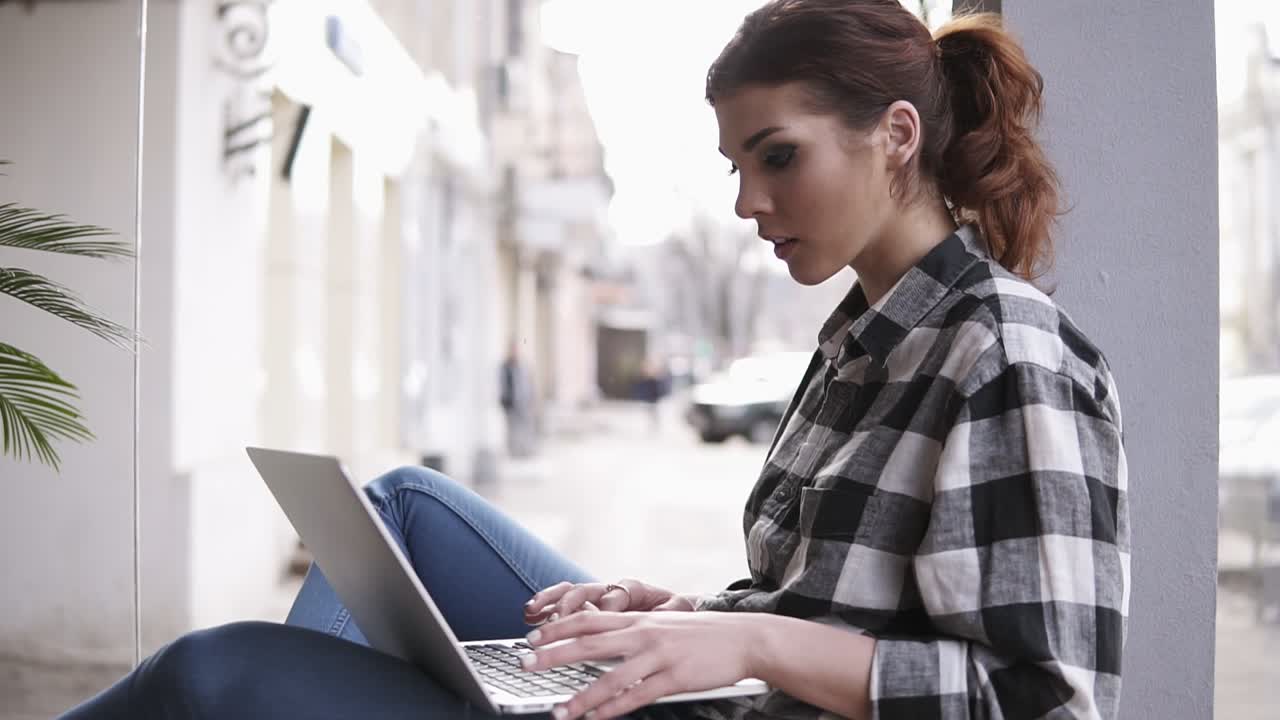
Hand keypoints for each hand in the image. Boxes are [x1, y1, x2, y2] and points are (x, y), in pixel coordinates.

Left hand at [520, 611, 758, 719]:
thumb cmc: (702, 634)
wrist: (745, 638)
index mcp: (639, 619)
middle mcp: (644, 634)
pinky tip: (596, 719)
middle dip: (554, 654)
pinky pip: (638, 696)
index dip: (557, 627)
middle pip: (589, 642)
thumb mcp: (663, 625)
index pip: (588, 619)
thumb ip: (632, 633)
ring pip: (611, 677)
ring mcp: (659, 656)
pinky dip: (614, 709)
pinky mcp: (675, 679)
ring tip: (558, 711)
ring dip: (581, 697)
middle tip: (525, 664)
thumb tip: (599, 642)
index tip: (532, 636)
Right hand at [523, 580, 694, 625]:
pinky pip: (559, 600)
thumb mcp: (676, 610)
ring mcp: (595, 597)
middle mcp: (609, 590)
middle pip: (585, 592)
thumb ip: (670, 609)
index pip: (615, 596)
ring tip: (532, 612)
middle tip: (556, 621)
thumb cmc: (672, 612)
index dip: (607, 608)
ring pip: (568, 593)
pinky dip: (544, 605)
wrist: (671, 609)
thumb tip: (668, 609)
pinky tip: (530, 615)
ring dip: (549, 601)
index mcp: (633, 589)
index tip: (600, 617)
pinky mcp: (584, 606)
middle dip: (568, 607)